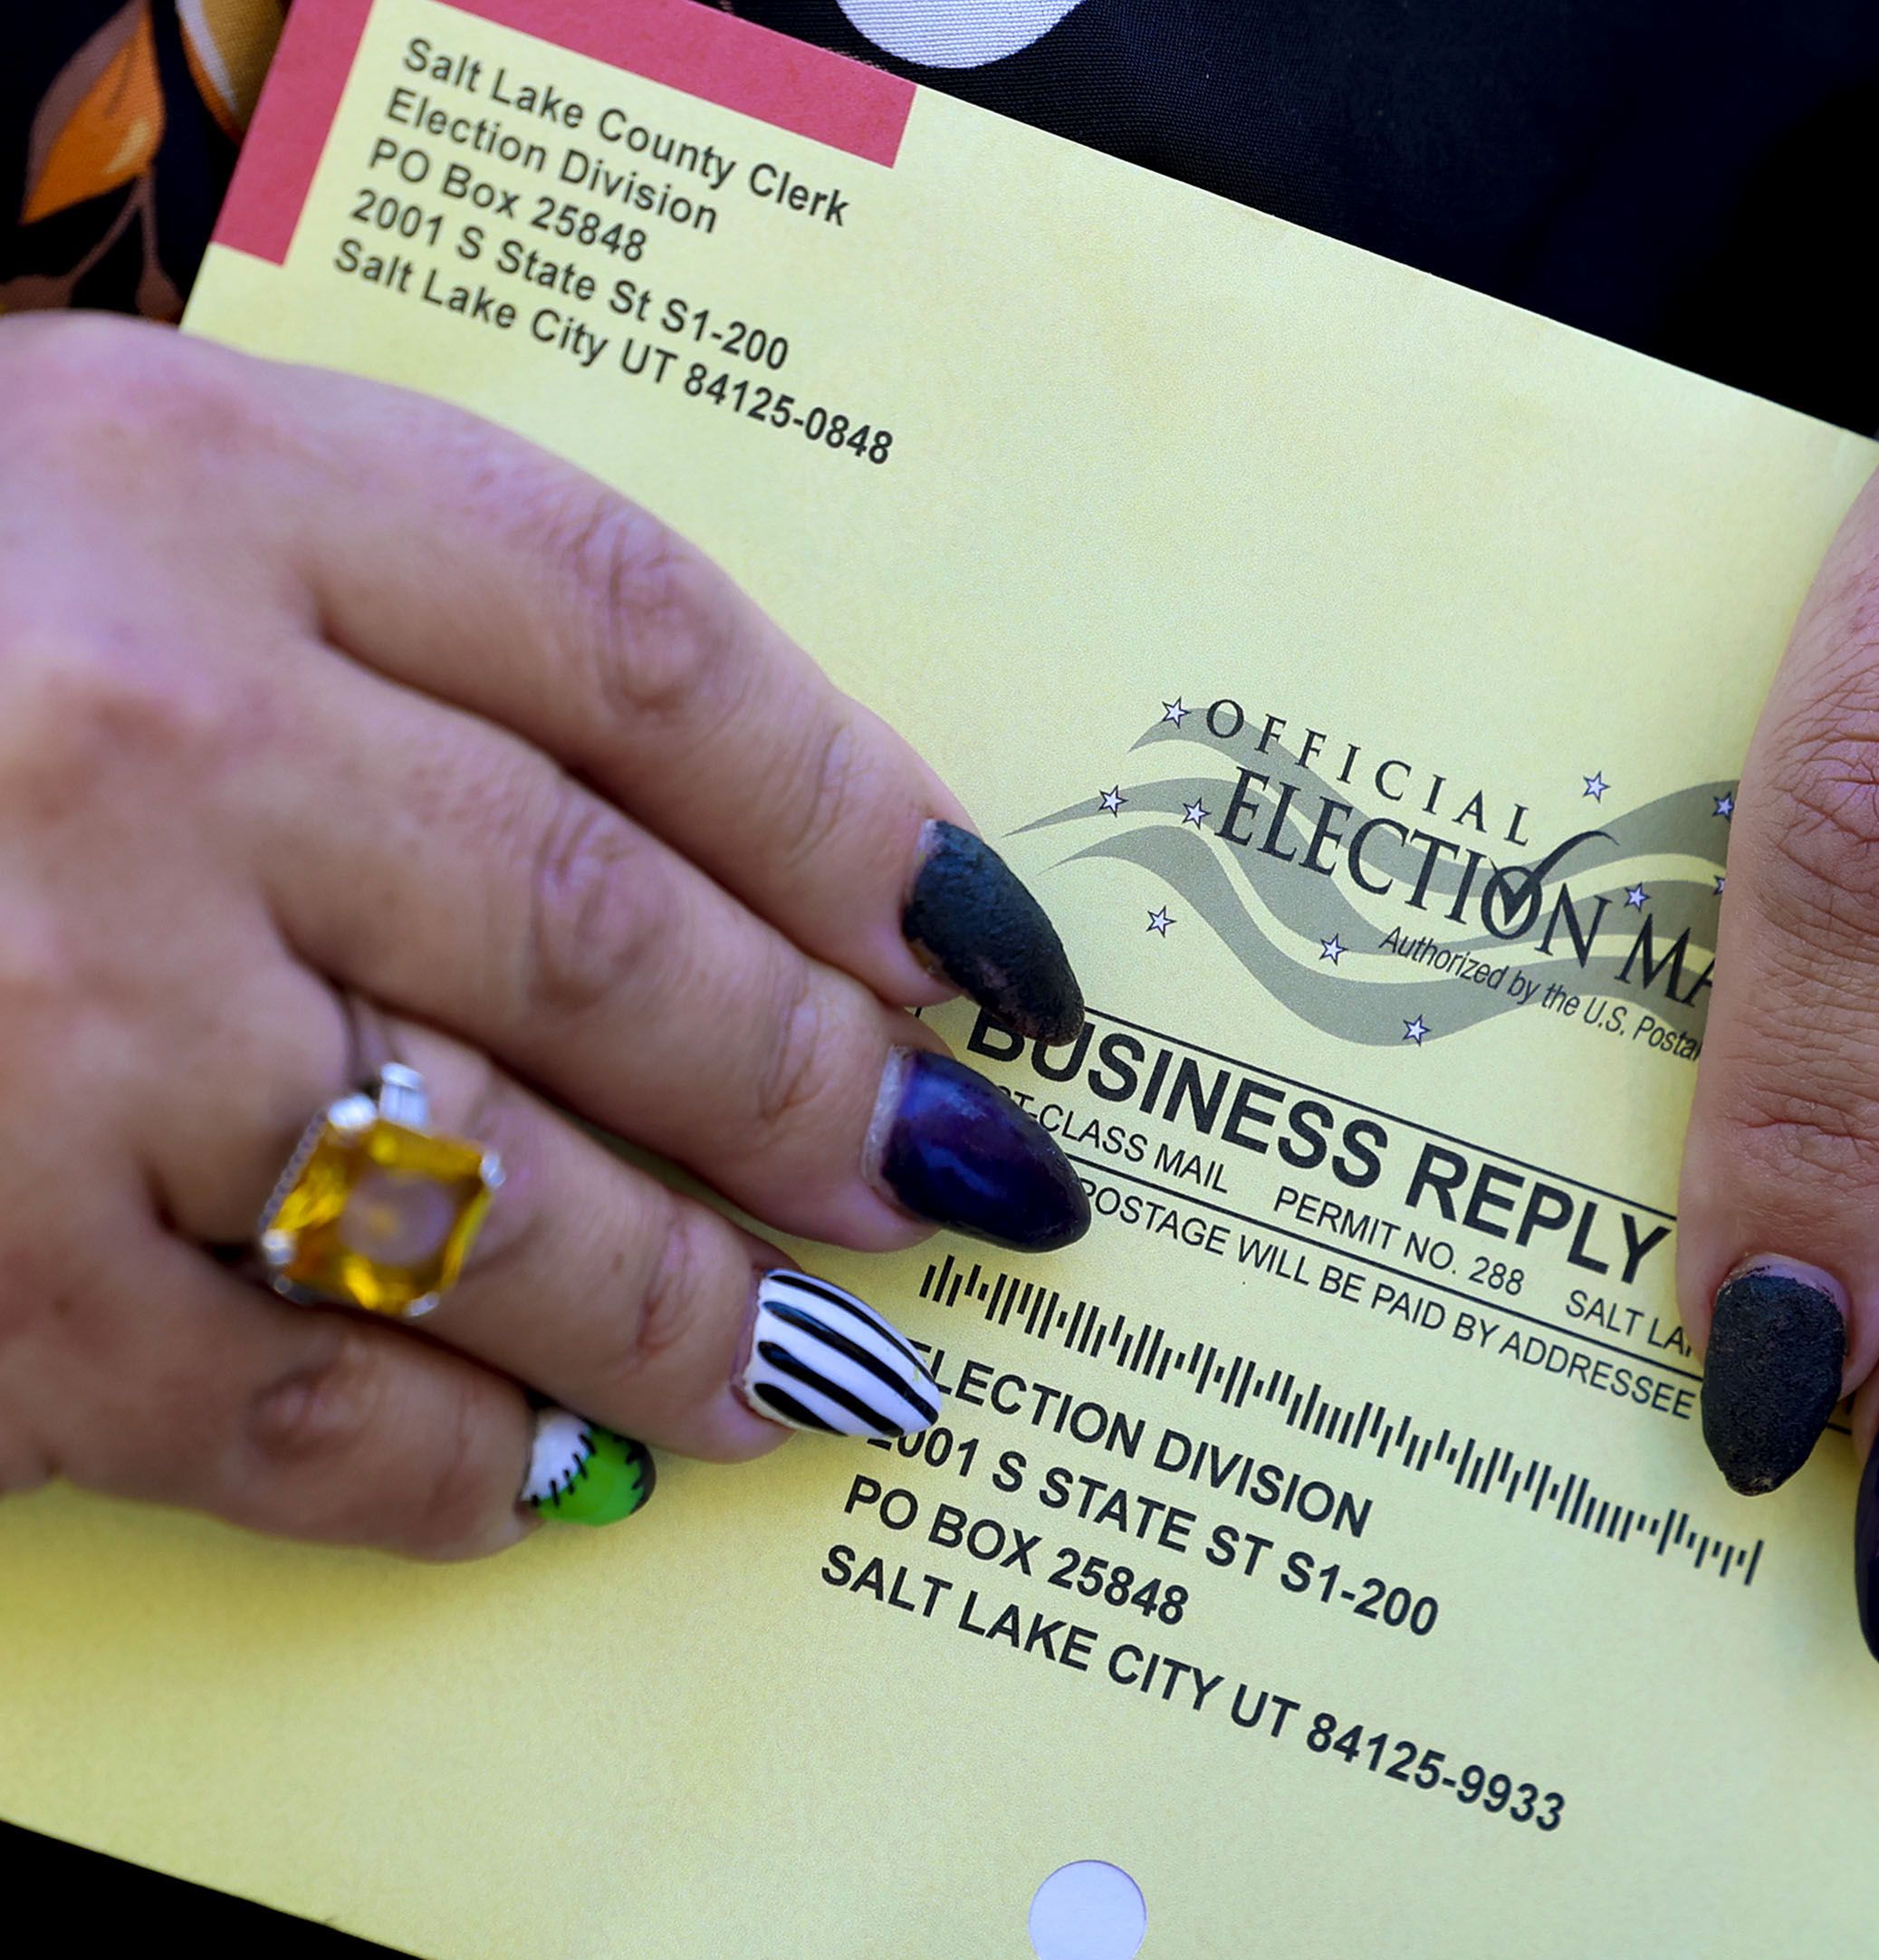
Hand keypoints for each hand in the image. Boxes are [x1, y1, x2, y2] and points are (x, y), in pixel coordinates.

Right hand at [0, 315, 1087, 1554]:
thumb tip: (783, 862)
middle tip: (948, 1183)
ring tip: (830, 1364)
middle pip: (626, 945)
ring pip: (506, 1199)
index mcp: (213, 493)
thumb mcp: (123, 494)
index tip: (986, 947)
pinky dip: (453, 1466)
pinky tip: (549, 1474)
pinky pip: (291, 1411)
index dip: (867, 819)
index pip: (658, 657)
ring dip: (702, 1308)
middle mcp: (159, 745)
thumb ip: (422, 619)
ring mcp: (56, 1022)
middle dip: (827, 1095)